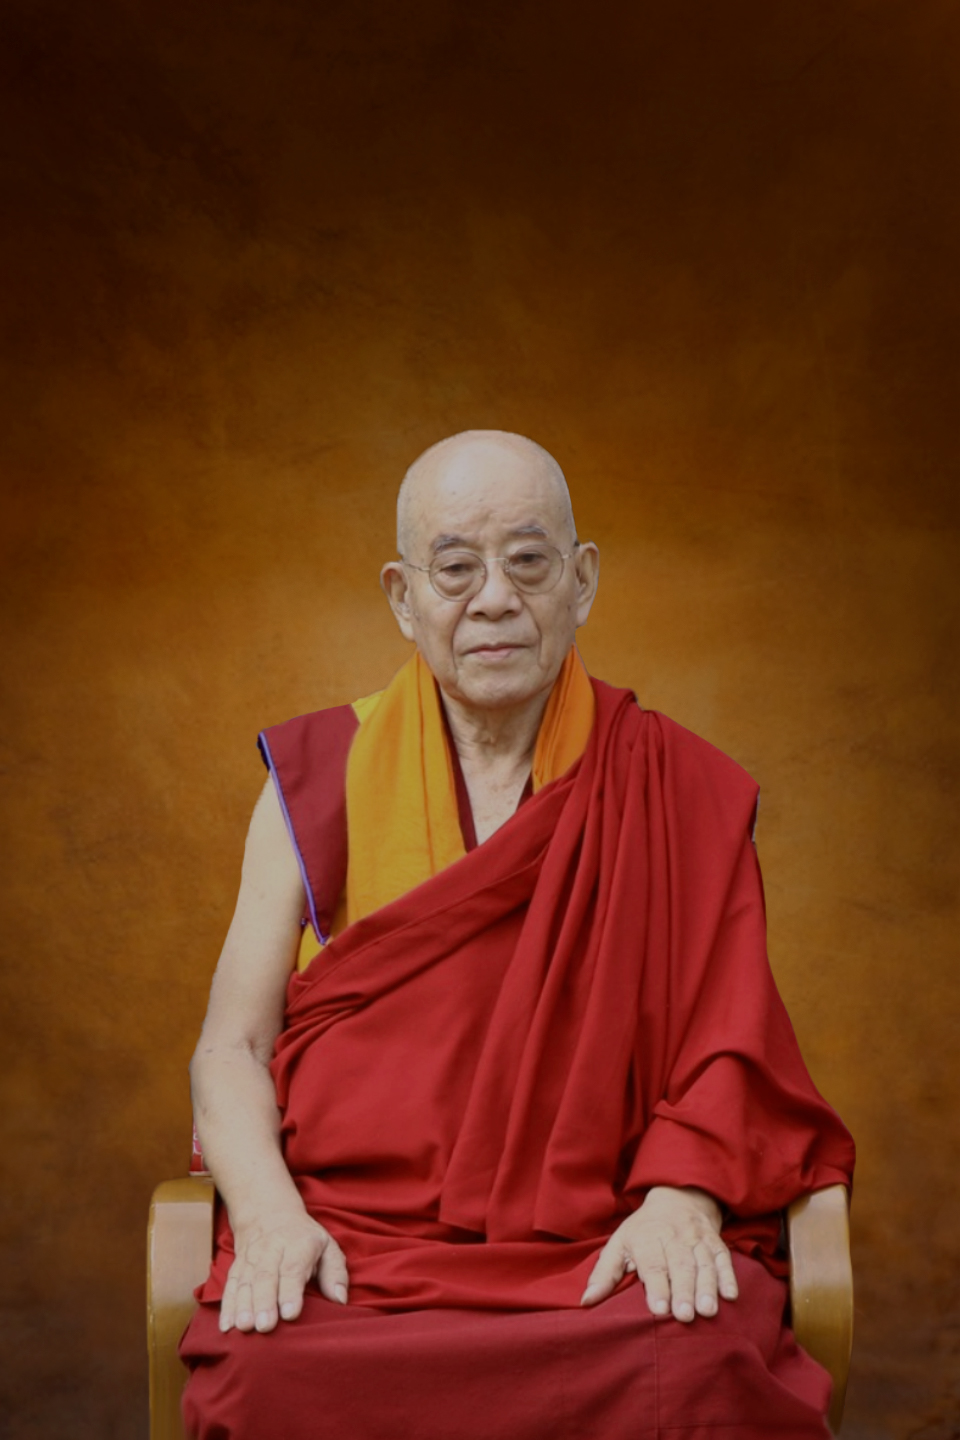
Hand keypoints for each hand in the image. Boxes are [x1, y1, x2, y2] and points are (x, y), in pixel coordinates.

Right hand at [219, 1210, 349, 1333]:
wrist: (268, 1212)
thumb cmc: (304, 1238)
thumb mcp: (327, 1246)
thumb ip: (335, 1273)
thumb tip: (340, 1300)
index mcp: (298, 1245)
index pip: (293, 1268)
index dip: (291, 1291)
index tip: (291, 1313)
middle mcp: (271, 1250)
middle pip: (266, 1276)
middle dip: (264, 1302)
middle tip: (265, 1326)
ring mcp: (250, 1258)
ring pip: (245, 1282)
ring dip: (243, 1306)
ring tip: (244, 1328)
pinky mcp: (236, 1267)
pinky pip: (230, 1286)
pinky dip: (226, 1306)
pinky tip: (226, 1326)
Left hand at [580, 1185, 737, 1322]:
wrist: (677, 1199)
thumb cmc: (643, 1231)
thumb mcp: (619, 1244)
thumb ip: (604, 1274)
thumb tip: (586, 1301)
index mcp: (647, 1238)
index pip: (652, 1263)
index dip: (656, 1285)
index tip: (659, 1309)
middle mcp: (674, 1236)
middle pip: (680, 1264)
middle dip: (683, 1290)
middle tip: (685, 1316)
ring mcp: (697, 1239)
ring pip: (703, 1263)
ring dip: (707, 1286)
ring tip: (707, 1311)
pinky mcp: (715, 1242)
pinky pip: (724, 1258)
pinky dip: (729, 1276)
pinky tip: (731, 1295)